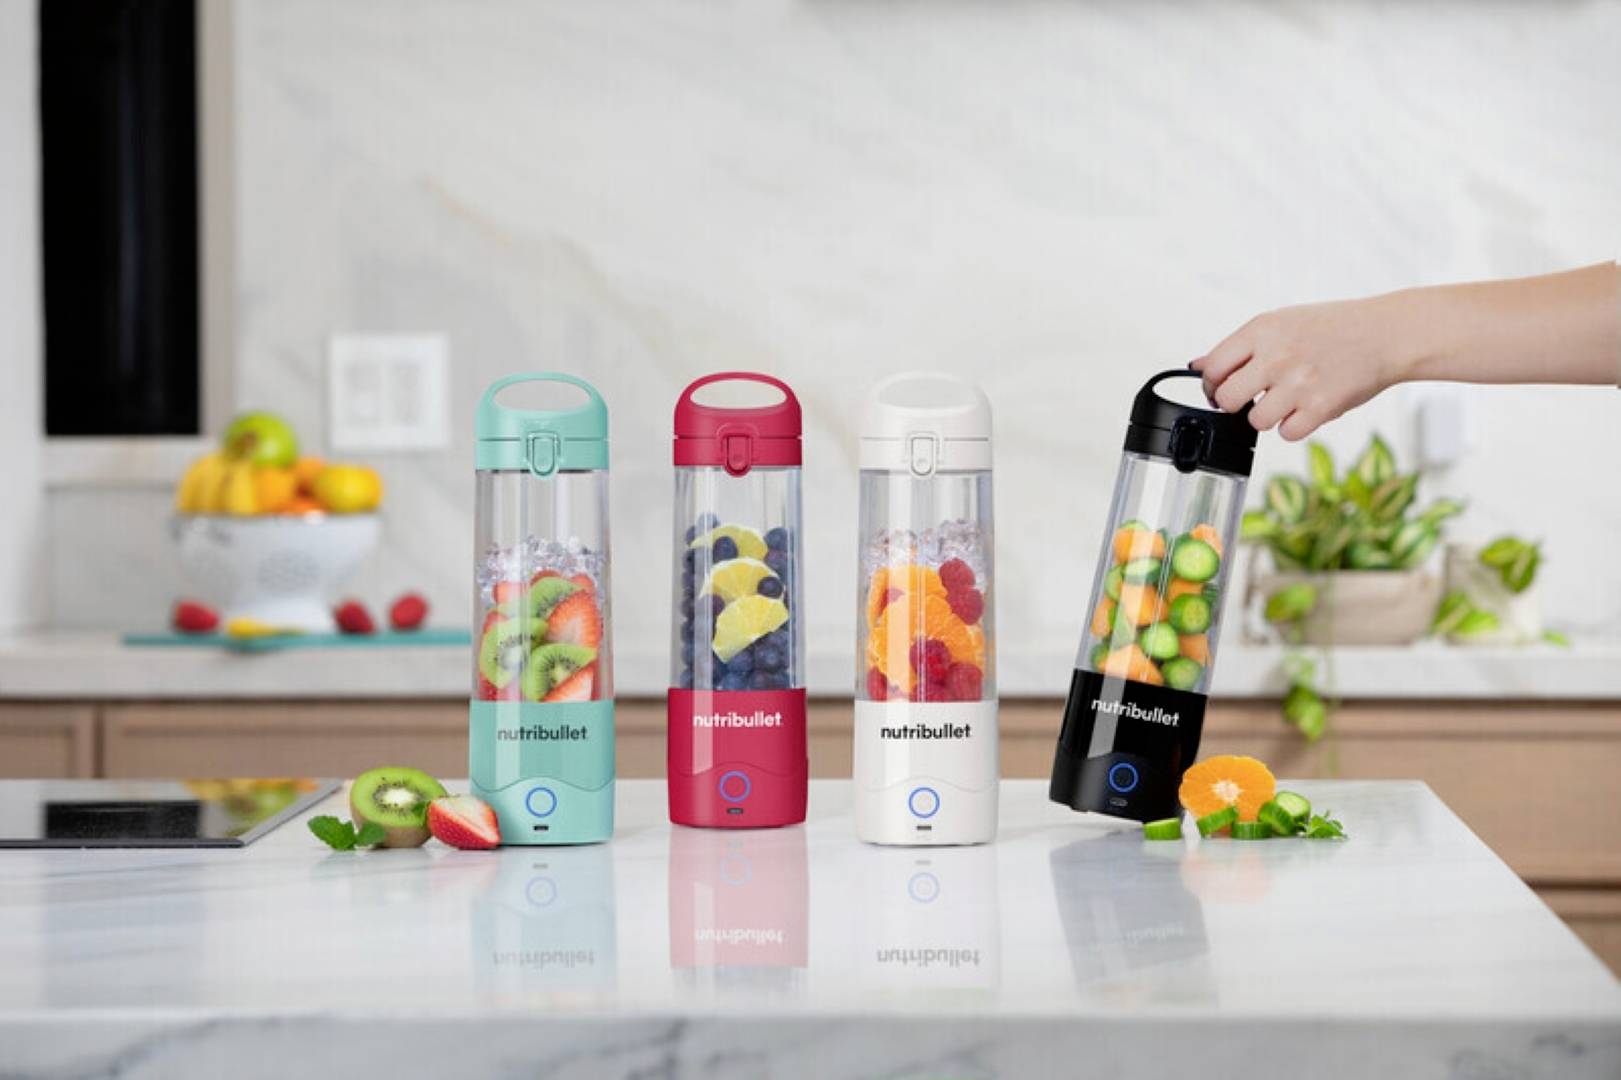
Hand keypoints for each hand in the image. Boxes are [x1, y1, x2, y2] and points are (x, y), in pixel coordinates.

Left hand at [1190, 295, 1408, 440]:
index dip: (1210, 386)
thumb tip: (1197, 365)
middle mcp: (1277, 356)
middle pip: (1227, 399)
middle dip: (1233, 405)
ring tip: (1284, 402)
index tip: (1219, 390)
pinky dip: (1293, 427)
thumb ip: (1238, 346)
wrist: (1385, 333)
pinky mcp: (1321, 407)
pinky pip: (1287, 433)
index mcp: (1262, 331)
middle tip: (1249, 400)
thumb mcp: (1280, 323)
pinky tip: (1304, 410)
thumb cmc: (1331, 327)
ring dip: (1266, 417)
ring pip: (1256, 421)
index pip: (1212, 368)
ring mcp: (1299, 383)